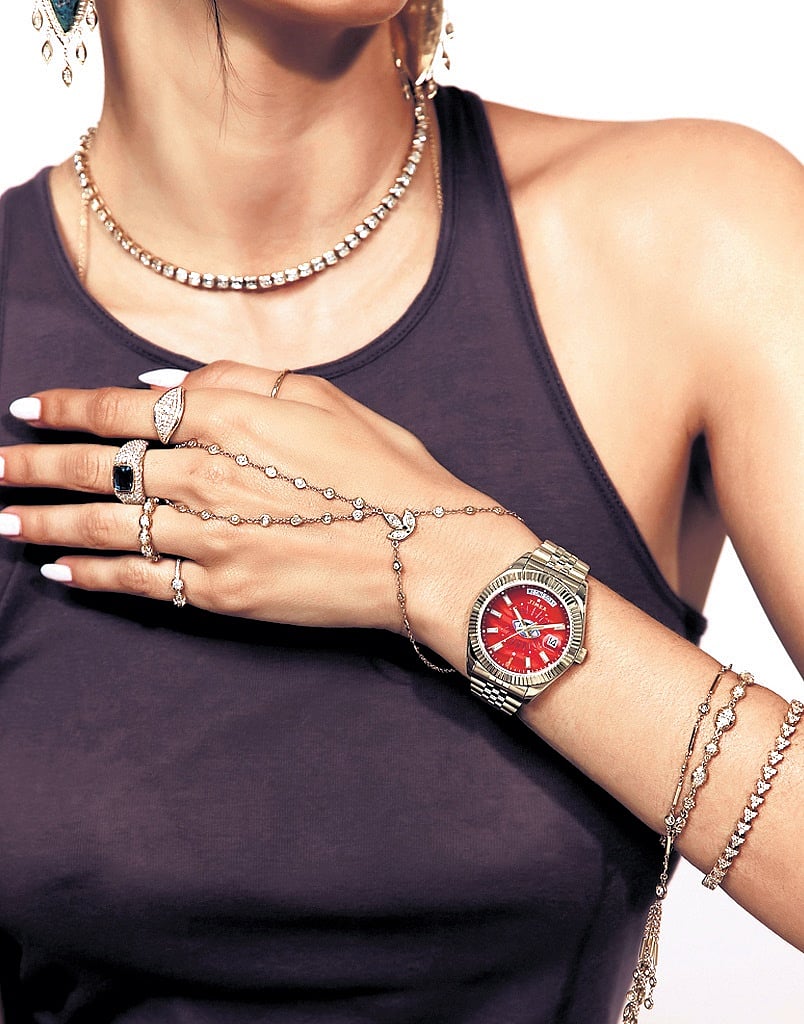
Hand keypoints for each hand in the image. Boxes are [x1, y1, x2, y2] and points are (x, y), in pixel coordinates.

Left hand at [0, 362, 535, 665]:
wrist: (427, 549)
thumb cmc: (384, 468)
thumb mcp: (320, 396)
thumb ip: (234, 379)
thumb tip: (159, 387)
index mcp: (228, 418)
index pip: (121, 409)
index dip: (66, 409)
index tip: (26, 411)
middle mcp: (205, 475)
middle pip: (96, 469)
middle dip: (32, 468)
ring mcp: (209, 538)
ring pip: (105, 528)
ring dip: (45, 524)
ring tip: (4, 524)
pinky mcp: (222, 592)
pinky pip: (141, 581)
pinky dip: (94, 578)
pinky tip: (61, 574)